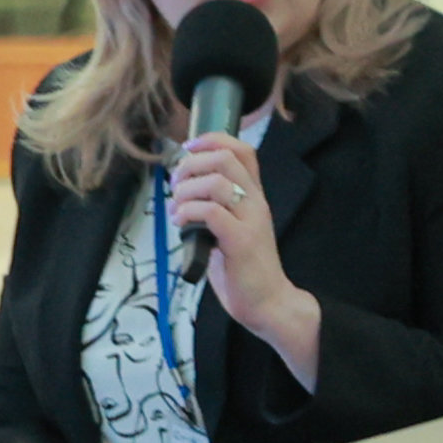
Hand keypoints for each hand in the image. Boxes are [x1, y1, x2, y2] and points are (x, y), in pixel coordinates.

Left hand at [166, 129, 317, 375]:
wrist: (268, 302)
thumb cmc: (242, 267)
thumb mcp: (229, 227)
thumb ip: (214, 205)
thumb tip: (180, 187)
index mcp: (253, 195)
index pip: (242, 150)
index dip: (212, 140)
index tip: (188, 149)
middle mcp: (255, 202)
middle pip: (225, 159)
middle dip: (190, 166)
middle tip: (175, 187)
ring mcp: (250, 220)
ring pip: (215, 183)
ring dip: (185, 192)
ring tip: (176, 212)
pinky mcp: (240, 241)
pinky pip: (210, 212)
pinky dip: (186, 213)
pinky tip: (180, 226)